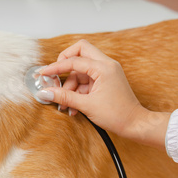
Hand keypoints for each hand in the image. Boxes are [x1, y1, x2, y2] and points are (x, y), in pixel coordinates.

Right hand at [37, 40, 169, 146]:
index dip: (56, 67)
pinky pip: (86, 80)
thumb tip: (46, 92)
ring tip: (65, 105)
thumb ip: (64, 97)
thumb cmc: (118, 115)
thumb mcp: (87, 106)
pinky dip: (77, 91)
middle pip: (79, 52)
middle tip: (54, 76)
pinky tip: (73, 107)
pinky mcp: (105, 80)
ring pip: (80, 70)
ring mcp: (106, 72)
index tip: (43, 74)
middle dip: (64, 64)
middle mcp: (106, 65)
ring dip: (70, 85)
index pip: (74, 60)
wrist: (135, 125)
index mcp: (104, 67)